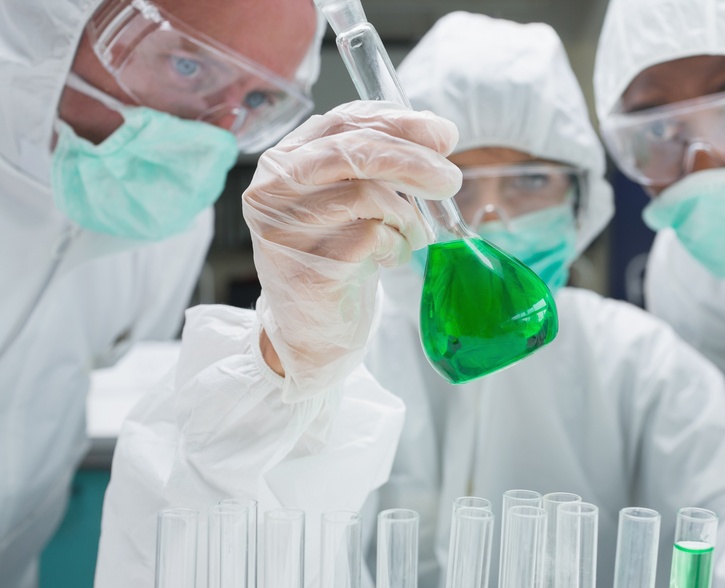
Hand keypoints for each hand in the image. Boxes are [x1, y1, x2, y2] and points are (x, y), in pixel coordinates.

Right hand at [243, 100, 460, 397]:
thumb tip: (439, 133)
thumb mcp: (350, 200)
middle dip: (414, 161)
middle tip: (450, 179)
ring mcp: (286, 229)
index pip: (344, 120)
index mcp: (285, 159)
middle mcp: (274, 187)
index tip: (443, 133)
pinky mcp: (308, 268)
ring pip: (365, 195)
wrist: (312, 328)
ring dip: (407, 215)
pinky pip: (372, 238)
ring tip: (416, 233)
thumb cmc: (335, 255)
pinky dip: (397, 245)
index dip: (399, 121)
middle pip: (354, 151)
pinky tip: (393, 257)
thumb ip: (378, 164)